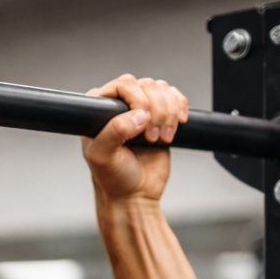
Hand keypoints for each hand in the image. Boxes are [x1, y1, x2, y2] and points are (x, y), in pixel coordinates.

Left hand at [81, 75, 188, 202]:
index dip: (137, 98)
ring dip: (168, 113)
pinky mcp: (161, 116)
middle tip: (151, 138)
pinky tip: (176, 125)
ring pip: (162, 90)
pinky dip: (179, 109)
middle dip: (156, 110)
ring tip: (161, 138)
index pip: (123, 84)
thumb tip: (138, 115)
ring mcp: (141, 109)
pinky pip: (175, 98)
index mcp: (99, 109)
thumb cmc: (113, 177)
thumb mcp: (103, 157)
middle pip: (147, 85)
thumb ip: (114, 133)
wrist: (135, 194)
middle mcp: (120, 105)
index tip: (142, 122)